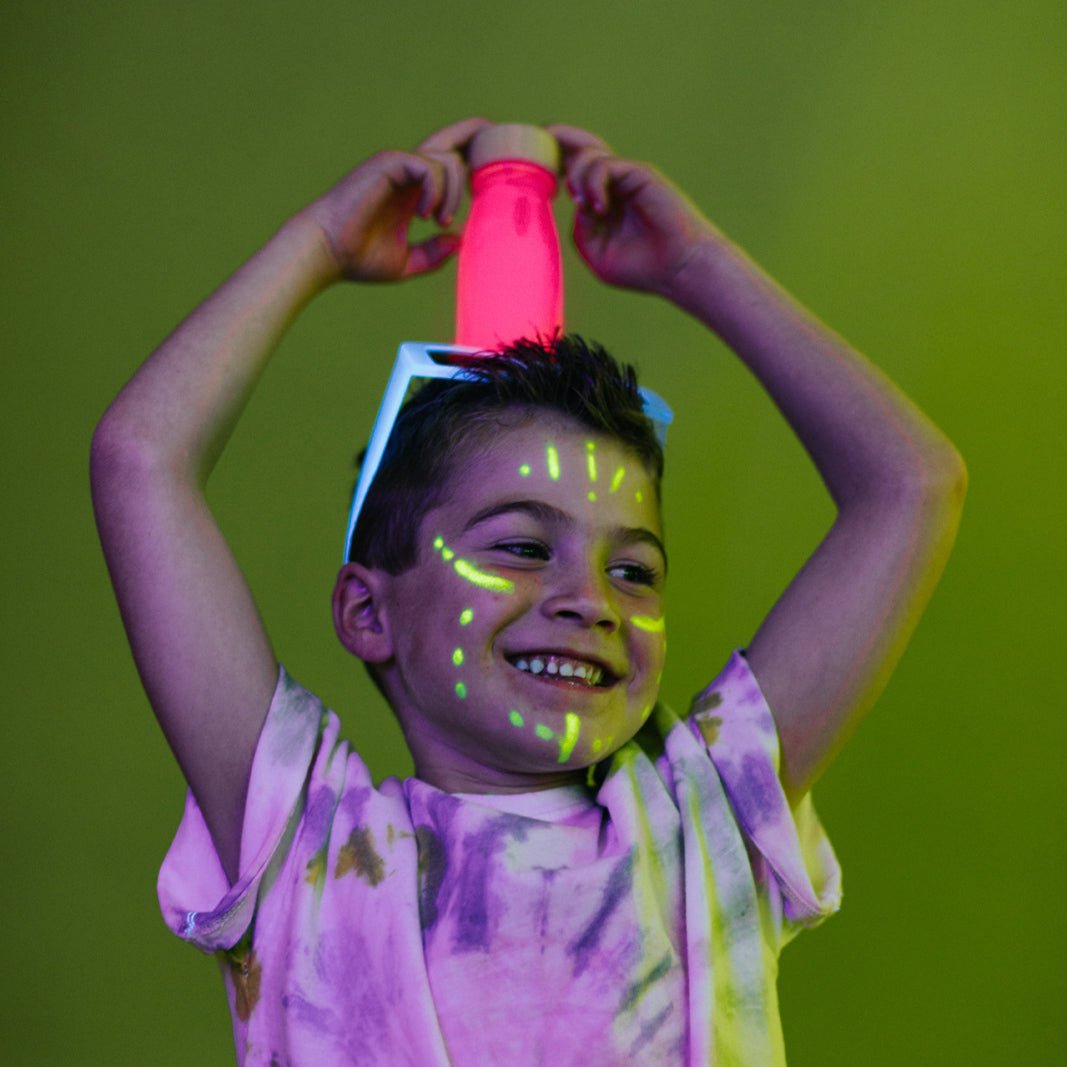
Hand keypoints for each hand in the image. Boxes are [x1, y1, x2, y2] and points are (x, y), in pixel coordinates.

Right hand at [306, 117, 489, 281]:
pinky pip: (429, 167)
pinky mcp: (389, 163)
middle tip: (478, 187)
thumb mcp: (406, 263)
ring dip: (453, 194)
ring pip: (447, 160)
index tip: (487, 181)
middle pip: (453, 140)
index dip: (471, 158)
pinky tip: (424, 216)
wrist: (326, 253)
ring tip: (438, 222)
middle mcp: (407, 172)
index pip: (448, 161)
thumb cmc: (358, 259)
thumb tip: (459, 240)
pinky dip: (435, 191)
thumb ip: (434, 253)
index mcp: (413, 190)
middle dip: (478, 146)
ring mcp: (398, 164)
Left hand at [548, 125, 717, 296]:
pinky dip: (594, 183)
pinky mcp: (639, 174)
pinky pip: (605, 164)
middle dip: (553, 140)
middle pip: (576, 146)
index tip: (531, 177)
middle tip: (539, 150)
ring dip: (577, 177)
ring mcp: (625, 177)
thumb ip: (578, 226)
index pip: (568, 170)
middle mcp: (610, 184)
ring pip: (587, 154)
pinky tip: (599, 208)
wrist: (678, 269)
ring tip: (586, 205)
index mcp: (598, 200)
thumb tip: (573, 200)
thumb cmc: (640, 267)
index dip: (547, 163)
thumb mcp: (595, 251)